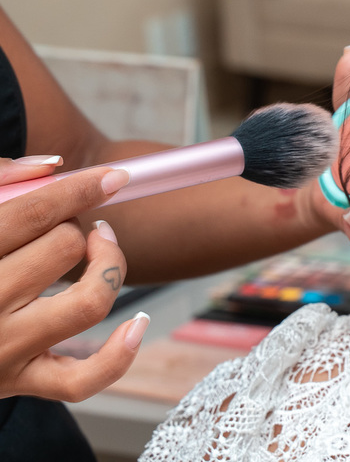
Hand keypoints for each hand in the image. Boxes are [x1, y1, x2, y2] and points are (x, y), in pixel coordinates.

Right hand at [0, 159, 148, 400]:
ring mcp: (3, 351)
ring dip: (107, 268)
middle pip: (64, 248)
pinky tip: (136, 322)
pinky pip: (82, 379)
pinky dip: (119, 353)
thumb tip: (52, 166)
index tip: (113, 176)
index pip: (33, 215)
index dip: (80, 188)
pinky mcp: (20, 383)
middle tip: (62, 230)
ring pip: (88, 301)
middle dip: (74, 229)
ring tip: (98, 252)